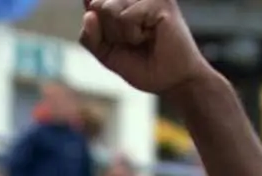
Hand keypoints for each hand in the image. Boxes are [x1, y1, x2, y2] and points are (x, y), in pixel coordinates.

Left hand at [79, 0, 216, 95]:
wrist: (173, 81)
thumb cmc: (144, 66)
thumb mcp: (107, 54)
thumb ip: (91, 35)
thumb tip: (88, 13)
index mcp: (124, 2)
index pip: (91, 5)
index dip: (97, 28)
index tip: (119, 41)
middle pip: (96, 6)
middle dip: (109, 33)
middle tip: (133, 42)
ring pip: (108, 9)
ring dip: (121, 34)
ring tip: (142, 39)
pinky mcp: (160, 2)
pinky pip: (126, 16)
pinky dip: (132, 34)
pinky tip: (150, 37)